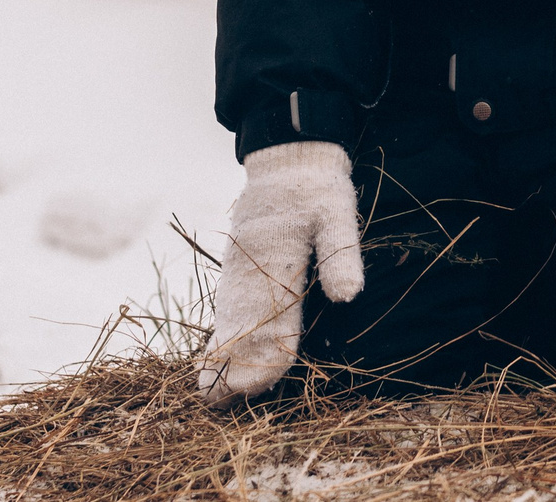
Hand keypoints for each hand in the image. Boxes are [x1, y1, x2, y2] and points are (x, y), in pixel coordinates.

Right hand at [198, 141, 364, 403]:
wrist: (288, 153)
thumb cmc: (317, 185)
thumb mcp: (337, 211)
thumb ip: (340, 253)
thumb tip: (347, 296)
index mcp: (275, 255)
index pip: (272, 315)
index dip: (267, 353)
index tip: (258, 385)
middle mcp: (249, 264)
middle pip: (241, 322)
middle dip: (234, 364)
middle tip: (221, 402)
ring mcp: (238, 263)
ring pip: (228, 314)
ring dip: (220, 352)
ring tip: (207, 389)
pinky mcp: (236, 260)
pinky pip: (225, 302)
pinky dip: (219, 329)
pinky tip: (213, 351)